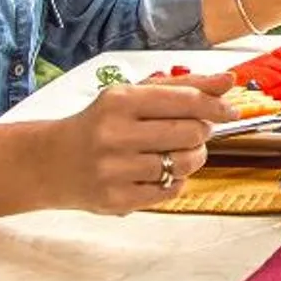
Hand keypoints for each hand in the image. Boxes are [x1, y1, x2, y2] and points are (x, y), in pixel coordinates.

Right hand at [48, 71, 233, 214]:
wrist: (50, 162)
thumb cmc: (99, 124)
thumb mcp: (132, 96)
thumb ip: (182, 87)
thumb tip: (228, 81)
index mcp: (119, 101)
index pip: (184, 100)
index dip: (216, 106)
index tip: (231, 112)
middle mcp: (114, 134)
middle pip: (190, 133)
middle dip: (201, 132)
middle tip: (193, 132)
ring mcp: (114, 169)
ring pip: (183, 163)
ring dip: (193, 157)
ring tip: (179, 152)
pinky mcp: (116, 199)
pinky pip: (170, 190)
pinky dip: (176, 180)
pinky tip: (161, 172)